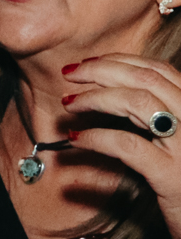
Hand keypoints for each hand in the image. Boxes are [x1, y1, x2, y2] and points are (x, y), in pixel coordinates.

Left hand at [61, 55, 180, 238]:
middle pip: (147, 79)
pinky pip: (127, 145)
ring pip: (138, 102)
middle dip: (101, 70)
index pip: (161, 70)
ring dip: (96, 97)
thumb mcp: (179, 144)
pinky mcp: (172, 177)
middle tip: (69, 74)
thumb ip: (160, 118)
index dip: (120, 61)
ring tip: (70, 104)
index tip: (88, 64)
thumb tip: (114, 93)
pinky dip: (96, 137)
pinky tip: (76, 139)